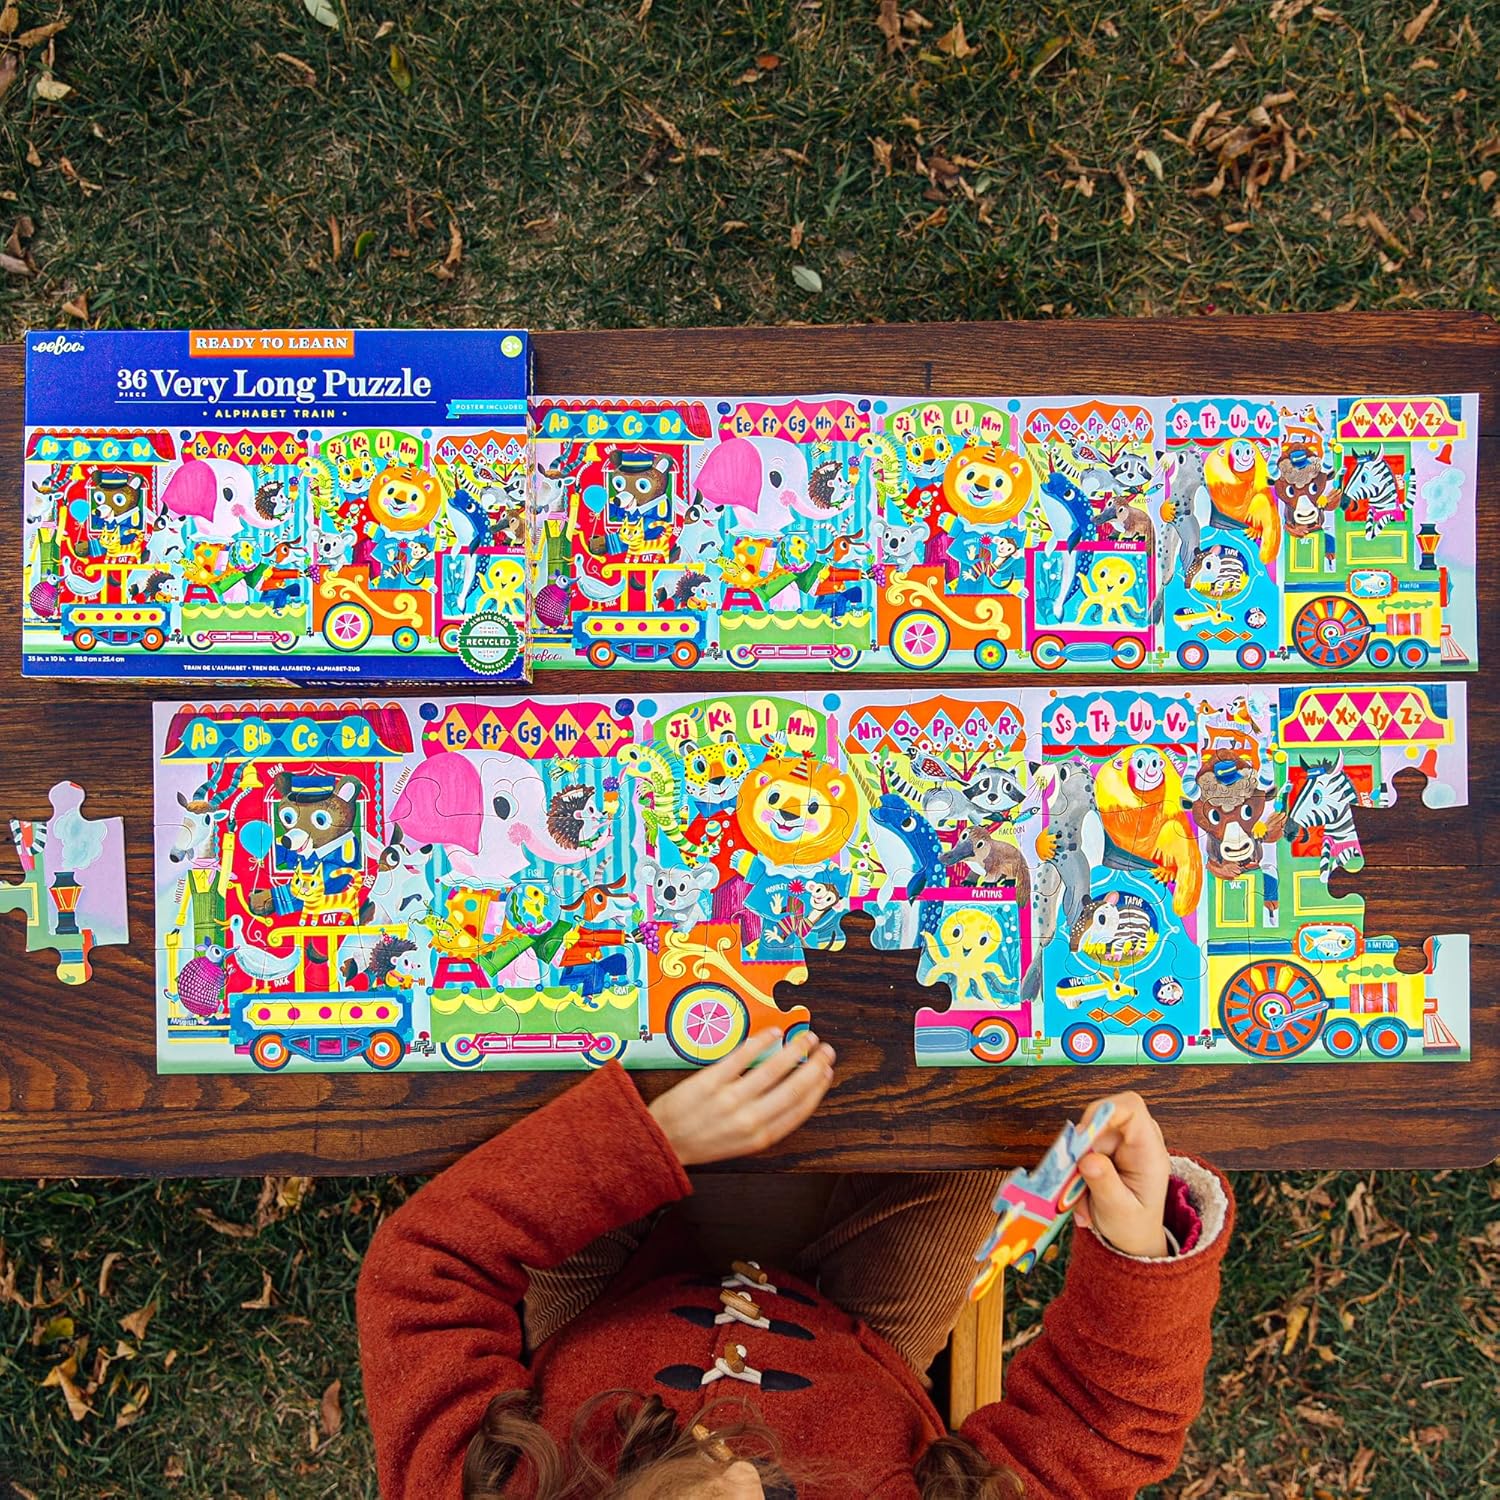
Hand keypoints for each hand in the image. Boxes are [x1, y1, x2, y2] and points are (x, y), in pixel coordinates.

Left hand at [648, 1029, 834, 1166]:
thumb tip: (793, 1093)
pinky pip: (742, 1057)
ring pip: (773, 1070)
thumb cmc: (704, 1140)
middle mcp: (749, 1120)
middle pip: (794, 1089)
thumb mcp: (742, 1142)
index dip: (819, 1088)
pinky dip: (762, 1041)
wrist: (664, 1141)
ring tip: (806, 1037)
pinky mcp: (711, 1082)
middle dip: (815, 1066)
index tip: (827, 1072)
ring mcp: (730, 1100)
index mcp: (760, 1137)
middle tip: (825, 1049)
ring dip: (795, 1050)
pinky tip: (774, 1032)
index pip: (800, 1109)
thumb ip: (768, 1121)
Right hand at [1071, 1091, 1171, 1258]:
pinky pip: (1085, 1148)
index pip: (1131, 1108)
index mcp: (1149, 1153)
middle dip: (1082, 1146)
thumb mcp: (1119, 1212)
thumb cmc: (1134, 1226)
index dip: (1104, 1111)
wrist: (1136, 1239)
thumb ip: (1105, 1184)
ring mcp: (1122, 1144)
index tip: (1081, 1137)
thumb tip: (1088, 1158)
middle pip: (1103, 1119)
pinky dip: (1077, 1170)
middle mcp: (1138, 1141)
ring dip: (1077, 1164)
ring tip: (1080, 1197)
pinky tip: (1082, 1196)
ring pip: (1089, 1135)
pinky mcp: (1108, 1150)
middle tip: (1073, 1175)